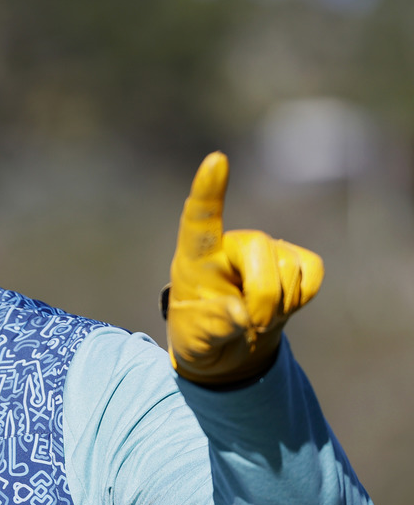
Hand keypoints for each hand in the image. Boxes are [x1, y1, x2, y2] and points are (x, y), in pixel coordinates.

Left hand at [167, 152, 322, 385]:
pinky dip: (302, 298)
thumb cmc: (201, 335)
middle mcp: (230, 244)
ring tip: (259, 315)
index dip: (209, 189)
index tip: (216, 159)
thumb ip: (210, 328)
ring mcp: (263, 248)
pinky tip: (281, 304)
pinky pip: (312, 273)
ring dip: (280, 305)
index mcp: (195, 258)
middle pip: (260, 251)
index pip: (200, 219)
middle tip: (252, 324)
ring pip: (288, 268)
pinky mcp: (294, 258)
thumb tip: (239, 315)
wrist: (230, 344)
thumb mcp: (193, 342)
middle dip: (264, 297)